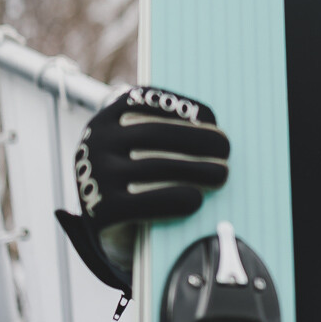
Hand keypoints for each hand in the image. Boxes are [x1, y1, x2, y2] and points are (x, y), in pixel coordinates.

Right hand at [55, 86, 229, 294]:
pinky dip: (176, 199)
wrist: (95, 219)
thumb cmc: (130, 173)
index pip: (147, 102)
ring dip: (197, 169)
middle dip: (198, 139)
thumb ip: (160, 132)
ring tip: (221, 173)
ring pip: (154, 167)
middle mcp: (96, 142)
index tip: (212, 119)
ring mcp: (95, 176)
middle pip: (156, 134)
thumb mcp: (133, 146)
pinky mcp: (100, 210)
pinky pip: (144, 203)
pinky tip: (197, 200)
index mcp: (106, 118)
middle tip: (226, 148)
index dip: (183, 108)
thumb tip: (213, 133)